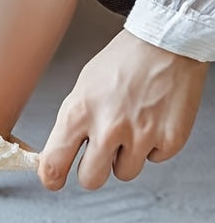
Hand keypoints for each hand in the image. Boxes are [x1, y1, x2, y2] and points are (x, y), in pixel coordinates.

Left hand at [39, 29, 207, 190]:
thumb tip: (57, 155)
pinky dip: (153, 146)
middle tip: (99, 154)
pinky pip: (155, 159)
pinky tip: (153, 120)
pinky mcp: (170, 138)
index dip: (52, 179)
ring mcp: (142, 135)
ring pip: (124, 173)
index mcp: (78, 114)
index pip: (54, 165)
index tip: (55, 181)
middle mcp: (108, 129)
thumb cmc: (122, 62)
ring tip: (131, 127)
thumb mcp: (81, 90)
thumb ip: (70, 125)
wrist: (166, 41)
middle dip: (92, 171)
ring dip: (125, 157)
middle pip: (90, 180)